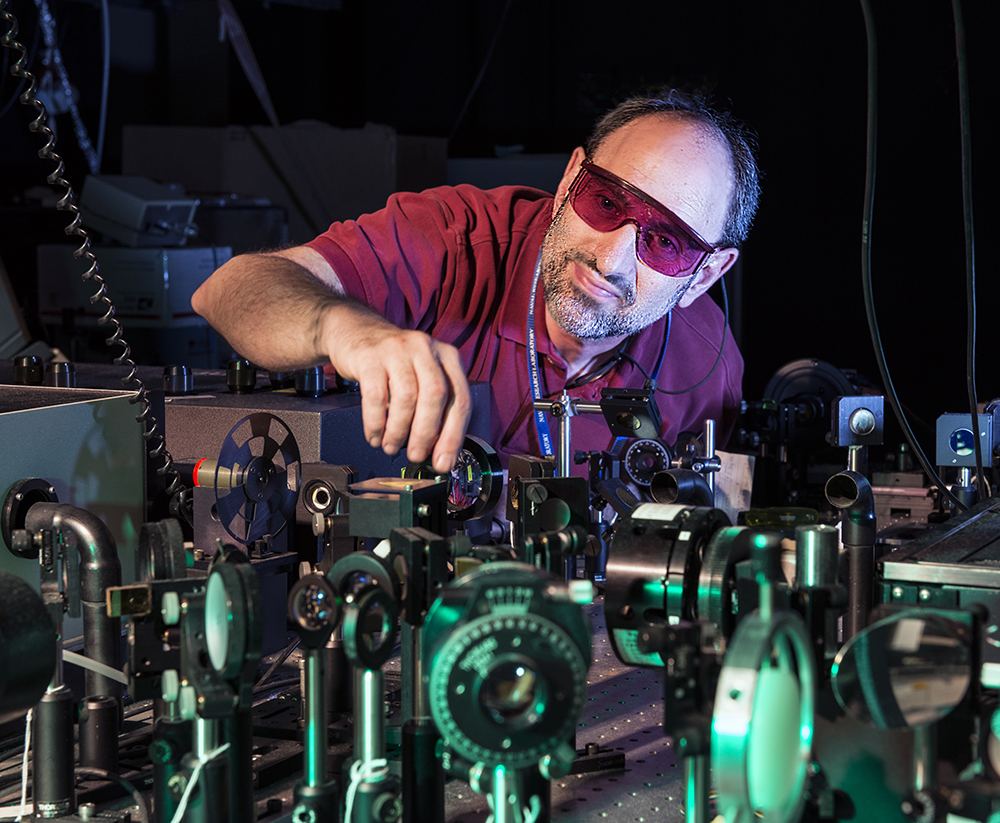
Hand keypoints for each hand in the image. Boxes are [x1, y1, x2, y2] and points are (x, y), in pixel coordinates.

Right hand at [326, 308, 471, 473]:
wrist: (355, 330)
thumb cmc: (393, 361)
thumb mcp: (422, 375)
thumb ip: (435, 407)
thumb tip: (438, 452)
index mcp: (447, 357)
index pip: (460, 400)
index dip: (453, 436)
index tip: (443, 461)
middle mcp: (426, 349)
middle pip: (435, 397)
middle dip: (426, 434)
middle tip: (416, 455)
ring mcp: (398, 350)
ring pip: (406, 397)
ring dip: (398, 431)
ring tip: (391, 446)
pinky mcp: (370, 356)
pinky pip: (375, 395)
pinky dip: (375, 422)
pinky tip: (375, 434)